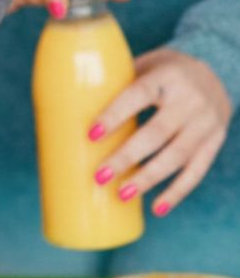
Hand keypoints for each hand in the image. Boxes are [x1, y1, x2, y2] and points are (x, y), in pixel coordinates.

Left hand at [90, 49, 232, 214]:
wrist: (215, 71)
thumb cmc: (161, 74)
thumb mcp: (141, 68)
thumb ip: (113, 87)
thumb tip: (61, 114)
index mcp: (167, 77)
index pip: (139, 95)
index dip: (115, 115)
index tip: (90, 135)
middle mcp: (191, 99)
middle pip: (157, 133)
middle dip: (127, 157)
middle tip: (99, 176)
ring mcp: (207, 123)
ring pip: (177, 156)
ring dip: (147, 179)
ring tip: (120, 194)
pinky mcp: (215, 142)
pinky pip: (197, 171)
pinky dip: (177, 192)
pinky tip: (157, 209)